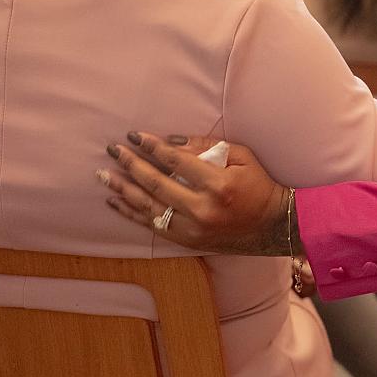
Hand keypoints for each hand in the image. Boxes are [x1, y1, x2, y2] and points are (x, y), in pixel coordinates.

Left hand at [98, 132, 293, 255]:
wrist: (272, 225)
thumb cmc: (259, 185)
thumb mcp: (243, 157)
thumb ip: (208, 147)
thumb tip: (171, 142)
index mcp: (218, 184)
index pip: (176, 161)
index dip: (153, 147)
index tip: (134, 136)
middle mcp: (202, 208)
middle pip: (156, 183)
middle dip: (131, 164)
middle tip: (112, 150)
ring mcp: (192, 228)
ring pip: (148, 206)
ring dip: (123, 188)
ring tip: (103, 175)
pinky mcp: (187, 240)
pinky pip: (151, 225)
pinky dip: (131, 212)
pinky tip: (114, 201)